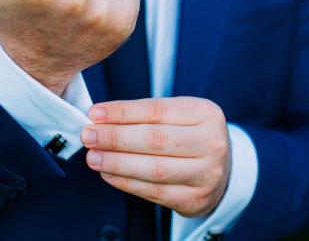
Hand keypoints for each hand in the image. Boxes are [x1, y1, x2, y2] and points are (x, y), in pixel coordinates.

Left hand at [80, 97, 230, 216]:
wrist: (220, 169)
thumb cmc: (188, 135)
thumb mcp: (176, 115)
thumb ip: (142, 115)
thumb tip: (99, 118)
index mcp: (205, 113)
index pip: (156, 110)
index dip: (122, 112)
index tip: (94, 113)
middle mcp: (211, 143)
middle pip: (155, 139)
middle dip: (115, 137)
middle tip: (88, 135)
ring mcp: (207, 174)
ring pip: (154, 169)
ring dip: (116, 162)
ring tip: (93, 157)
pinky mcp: (196, 199)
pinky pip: (154, 192)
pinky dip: (126, 183)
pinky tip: (108, 174)